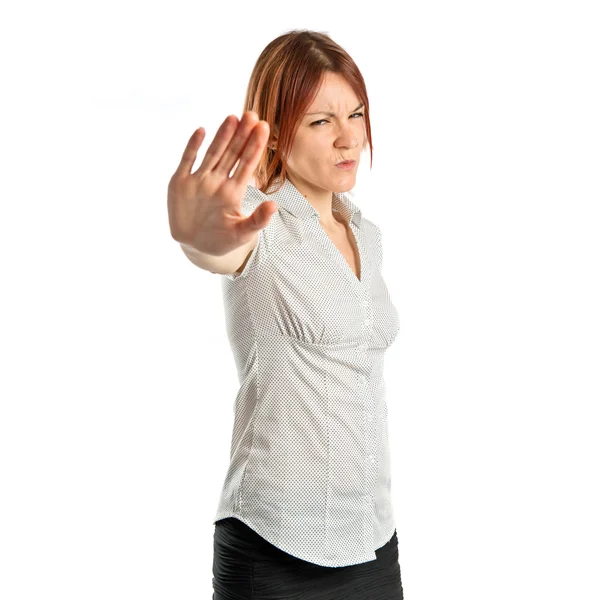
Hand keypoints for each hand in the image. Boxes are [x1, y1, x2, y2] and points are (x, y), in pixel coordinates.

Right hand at [167, 111, 276, 255]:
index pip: (247, 165)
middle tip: (252, 114)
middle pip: (232, 154)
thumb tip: (274, 205)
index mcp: (234, 192)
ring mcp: (199, 180)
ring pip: (213, 153)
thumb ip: (258, 220)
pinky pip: (188, 161)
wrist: (195, 247)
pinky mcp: (181, 183)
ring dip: (222, 136)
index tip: (264, 127)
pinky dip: (193, 147)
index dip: (255, 146)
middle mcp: (218, 182)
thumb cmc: (222, 240)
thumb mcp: (242, 234)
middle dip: (242, 135)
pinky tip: (201, 131)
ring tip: (232, 118)